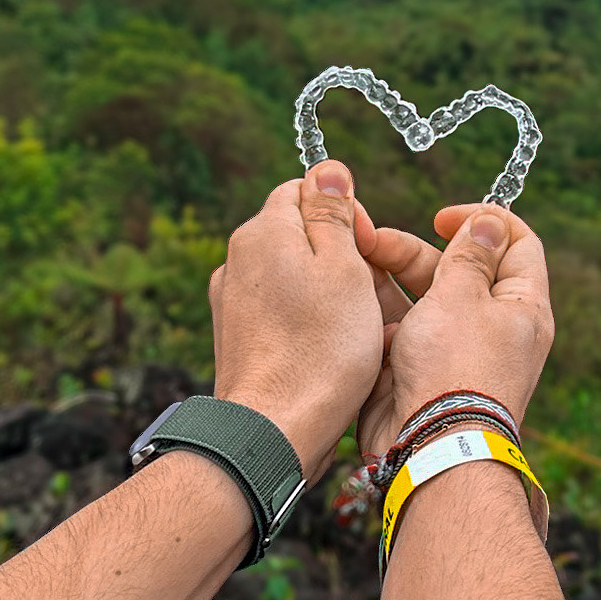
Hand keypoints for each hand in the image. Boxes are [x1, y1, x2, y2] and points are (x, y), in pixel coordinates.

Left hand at [209, 161, 384, 482]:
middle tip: (367, 293)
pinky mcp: (235, 336)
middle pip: (298, 233)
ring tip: (350, 329)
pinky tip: (325, 351)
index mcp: (264, 230)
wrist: (274, 430)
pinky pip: (279, 311)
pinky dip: (304, 321)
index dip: (346, 213)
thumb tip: (329, 169)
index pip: (306, 190)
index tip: (369, 250)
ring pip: (292, 274)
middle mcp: (238, 259)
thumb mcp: (345, 269)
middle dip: (339, 253)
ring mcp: (231, 300)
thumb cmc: (321, 350)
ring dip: (324, 290)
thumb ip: (334, 214)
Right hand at [353, 201, 554, 467]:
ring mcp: (457, 352)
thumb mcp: (462, 297)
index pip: (517, 244)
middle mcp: (494, 327)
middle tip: (373, 241)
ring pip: (423, 300)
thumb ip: (469, 255)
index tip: (442, 218)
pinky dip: (382, 320)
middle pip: (459, 269)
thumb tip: (490, 223)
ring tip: (354, 266)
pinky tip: (359, 313)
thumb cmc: (454, 370)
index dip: (483, 220)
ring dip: (389, 281)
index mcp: (522, 306)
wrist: (430, 447)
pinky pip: (404, 332)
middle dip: (414, 251)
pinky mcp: (423, 372)